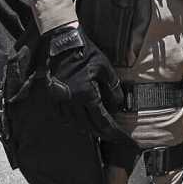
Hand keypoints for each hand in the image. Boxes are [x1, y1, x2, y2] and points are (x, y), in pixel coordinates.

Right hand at [43, 24, 122, 138]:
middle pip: (92, 128)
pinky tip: (83, 120)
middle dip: (106, 134)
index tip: (129, 143)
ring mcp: (61, 101)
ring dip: (91, 129)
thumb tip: (118, 105)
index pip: (105, 122)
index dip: (118, 135)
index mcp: (87, 95)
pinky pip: (65, 117)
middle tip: (117, 137)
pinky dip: (76, 122)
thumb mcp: (104, 67)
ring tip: (102, 129)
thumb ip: (113, 88)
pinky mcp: (53, 98)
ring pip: (78, 125)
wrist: (60, 41)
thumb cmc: (84, 52)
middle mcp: (73, 102)